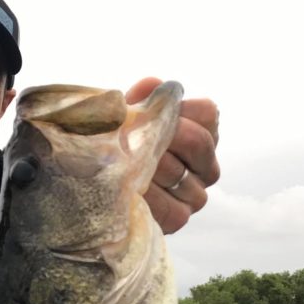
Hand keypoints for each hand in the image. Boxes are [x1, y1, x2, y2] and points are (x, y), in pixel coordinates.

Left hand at [125, 78, 219, 234]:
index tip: (148, 113)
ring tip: (121, 161)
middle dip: (161, 136)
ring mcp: (197, 195)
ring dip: (146, 165)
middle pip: (197, 140)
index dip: (177, 110)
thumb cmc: (118, 149)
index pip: (207, 113)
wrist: (96, 192)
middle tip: (128, 138)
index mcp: (204, 134)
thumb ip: (141, 100)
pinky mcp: (179, 218)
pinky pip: (167, 204)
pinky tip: (126, 188)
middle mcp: (207, 166)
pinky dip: (143, 194)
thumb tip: (152, 85)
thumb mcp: (126, 120)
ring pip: (179, 171)